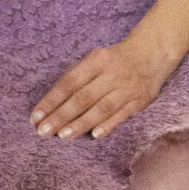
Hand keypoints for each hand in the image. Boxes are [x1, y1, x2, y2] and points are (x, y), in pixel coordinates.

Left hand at [31, 31, 176, 140]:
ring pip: (100, 109)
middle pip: (82, 98)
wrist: (152, 53)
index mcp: (97, 60)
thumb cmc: (115, 60)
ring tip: (62, 135)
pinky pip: (120, 115)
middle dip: (61, 115)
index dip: (51, 100)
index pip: (69, 82)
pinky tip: (94, 135)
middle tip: (43, 131)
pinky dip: (107, 125)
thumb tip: (54, 104)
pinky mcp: (139, 101)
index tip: (36, 116)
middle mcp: (112, 74)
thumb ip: (78, 76)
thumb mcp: (96, 59)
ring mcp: (127, 88)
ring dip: (80, 123)